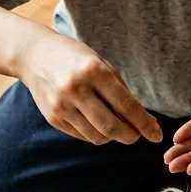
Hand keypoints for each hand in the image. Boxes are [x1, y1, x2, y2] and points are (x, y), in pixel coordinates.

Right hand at [21, 32, 161, 145]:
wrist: (34, 55)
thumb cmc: (76, 58)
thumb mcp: (101, 64)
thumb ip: (120, 90)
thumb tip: (143, 121)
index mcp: (94, 71)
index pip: (125, 105)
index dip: (144, 123)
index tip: (156, 134)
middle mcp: (76, 89)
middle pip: (111, 126)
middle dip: (130, 136)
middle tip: (137, 136)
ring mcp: (62, 105)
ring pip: (96, 136)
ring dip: (112, 137)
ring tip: (117, 127)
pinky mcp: (53, 117)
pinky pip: (81, 135)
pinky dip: (95, 134)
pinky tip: (97, 124)